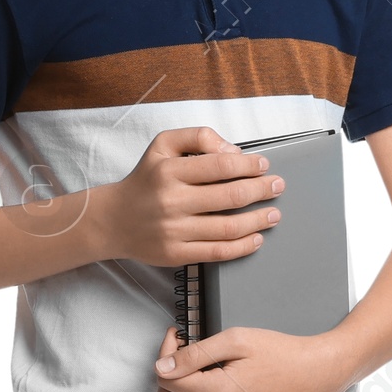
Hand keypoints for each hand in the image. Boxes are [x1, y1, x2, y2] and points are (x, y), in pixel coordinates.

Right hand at [98, 127, 284, 266]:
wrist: (113, 219)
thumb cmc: (145, 180)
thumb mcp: (163, 145)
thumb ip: (198, 138)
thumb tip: (234, 151)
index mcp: (169, 171)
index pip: (221, 165)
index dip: (249, 165)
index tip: (263, 165)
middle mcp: (171, 201)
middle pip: (230, 196)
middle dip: (261, 190)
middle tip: (277, 186)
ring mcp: (174, 230)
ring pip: (228, 227)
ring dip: (258, 220)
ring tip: (273, 214)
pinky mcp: (176, 254)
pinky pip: (217, 252)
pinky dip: (243, 246)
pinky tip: (256, 239)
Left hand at [153, 324, 350, 391]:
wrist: (317, 375)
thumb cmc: (281, 353)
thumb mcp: (236, 340)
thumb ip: (195, 353)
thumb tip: (162, 368)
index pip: (167, 380)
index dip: (166, 354)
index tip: (177, 338)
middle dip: (170, 375)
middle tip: (187, 354)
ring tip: (198, 374)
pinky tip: (211, 390)